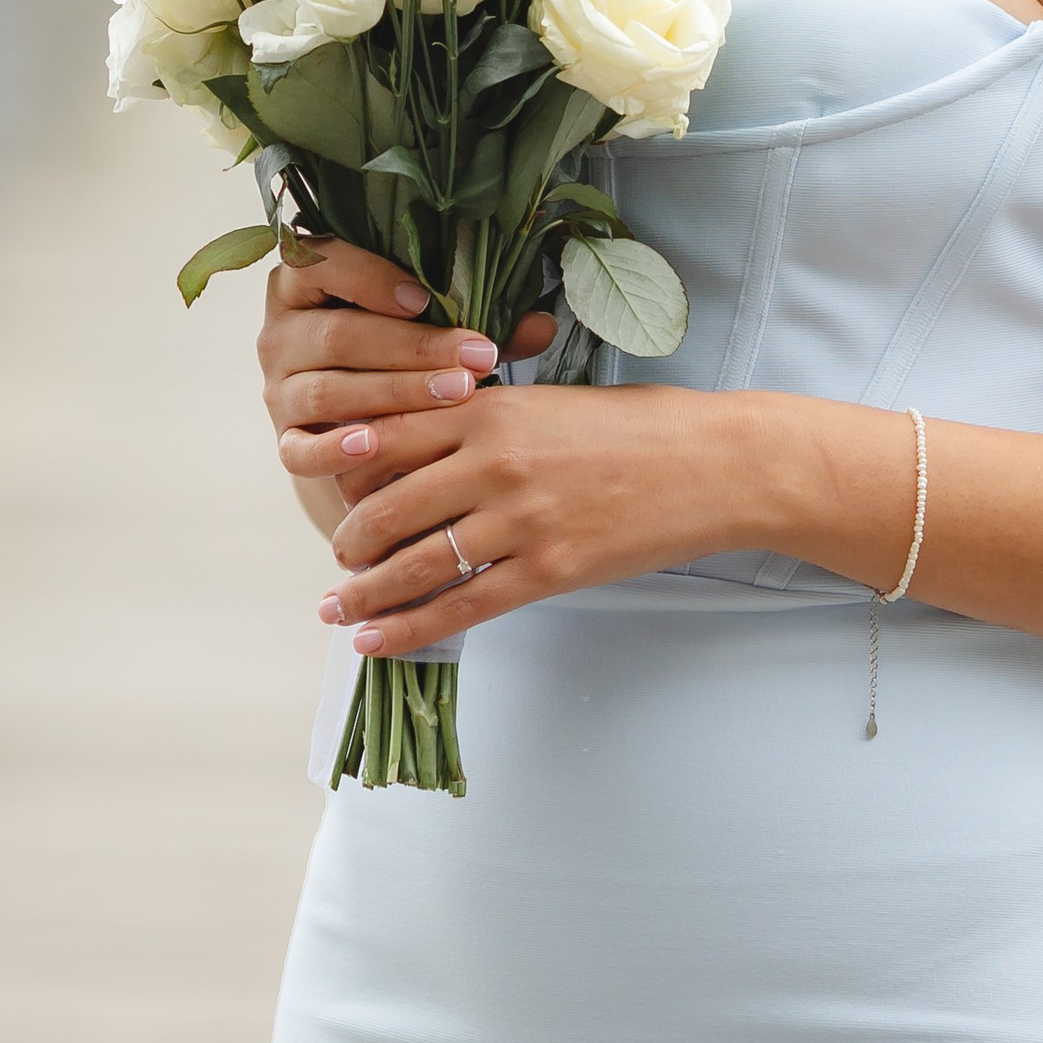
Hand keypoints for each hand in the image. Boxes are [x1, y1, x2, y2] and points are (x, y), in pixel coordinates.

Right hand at [256, 234, 555, 527]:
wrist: (362, 419)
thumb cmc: (401, 350)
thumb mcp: (430, 323)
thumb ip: (478, 316)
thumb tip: (543, 324)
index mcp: (305, 281)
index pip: (322, 263)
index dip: (370, 278)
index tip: (426, 298)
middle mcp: (281, 332)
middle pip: (337, 335)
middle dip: (412, 347)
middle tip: (477, 357)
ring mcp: (279, 389)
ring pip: (327, 390)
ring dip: (394, 394)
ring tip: (454, 395)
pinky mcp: (286, 439)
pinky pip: (299, 450)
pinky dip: (333, 451)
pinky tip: (372, 446)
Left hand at [302, 377, 751, 658]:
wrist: (713, 464)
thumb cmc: (635, 426)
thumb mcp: (549, 400)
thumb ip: (485, 418)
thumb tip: (419, 448)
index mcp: (490, 409)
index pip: (387, 437)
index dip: (346, 470)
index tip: (329, 491)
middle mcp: (493, 461)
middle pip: (386, 506)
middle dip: (349, 539)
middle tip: (337, 557)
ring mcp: (520, 519)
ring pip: (414, 563)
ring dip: (364, 592)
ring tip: (338, 608)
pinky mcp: (548, 569)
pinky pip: (459, 606)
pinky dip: (408, 629)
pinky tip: (376, 642)